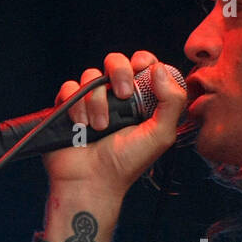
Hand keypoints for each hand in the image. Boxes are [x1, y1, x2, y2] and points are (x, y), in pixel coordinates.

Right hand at [43, 50, 186, 197]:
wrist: (92, 181)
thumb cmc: (127, 163)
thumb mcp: (161, 135)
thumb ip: (172, 101)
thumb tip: (160, 69)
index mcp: (141, 101)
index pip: (144, 66)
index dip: (143, 60)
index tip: (141, 67)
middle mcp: (116, 98)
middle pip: (116, 61)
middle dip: (119, 72)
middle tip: (123, 94)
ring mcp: (91, 101)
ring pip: (91, 75)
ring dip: (97, 100)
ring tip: (101, 126)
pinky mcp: (69, 106)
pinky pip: (69, 87)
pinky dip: (76, 105)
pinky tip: (82, 125)